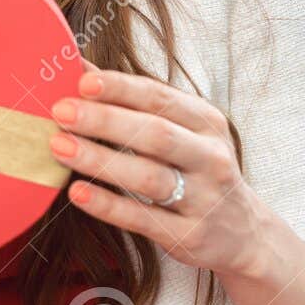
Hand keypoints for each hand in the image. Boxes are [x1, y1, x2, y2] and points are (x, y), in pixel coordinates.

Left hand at [47, 64, 270, 278]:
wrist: (245, 233)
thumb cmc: (198, 170)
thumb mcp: (183, 131)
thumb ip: (137, 103)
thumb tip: (81, 68)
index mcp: (206, 123)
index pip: (161, 98)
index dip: (121, 88)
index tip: (82, 81)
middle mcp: (210, 157)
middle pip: (155, 134)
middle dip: (105, 120)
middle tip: (60, 111)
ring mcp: (203, 199)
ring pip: (148, 177)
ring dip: (100, 160)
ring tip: (59, 147)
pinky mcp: (190, 237)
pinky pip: (143, 219)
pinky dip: (108, 205)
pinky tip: (77, 192)